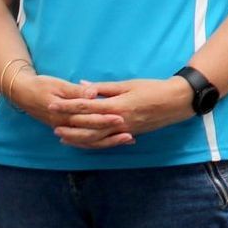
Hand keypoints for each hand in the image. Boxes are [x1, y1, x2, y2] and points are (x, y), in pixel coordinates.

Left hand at [45, 77, 193, 148]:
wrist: (176, 102)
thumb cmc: (153, 89)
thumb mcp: (129, 84)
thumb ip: (104, 88)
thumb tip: (83, 86)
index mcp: (117, 106)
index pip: (86, 107)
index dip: (68, 106)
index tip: (53, 104)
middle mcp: (118, 121)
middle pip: (87, 126)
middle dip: (68, 125)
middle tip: (51, 123)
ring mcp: (124, 131)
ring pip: (95, 139)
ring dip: (77, 138)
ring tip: (62, 137)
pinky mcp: (129, 135)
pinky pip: (106, 142)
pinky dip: (92, 143)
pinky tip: (83, 142)